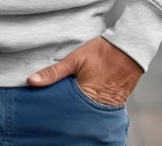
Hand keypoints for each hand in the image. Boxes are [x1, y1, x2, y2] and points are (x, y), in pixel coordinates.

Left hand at [27, 36, 142, 106]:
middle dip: (65, 108)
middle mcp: (96, 107)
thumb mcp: (74, 59)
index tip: (46, 104)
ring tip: (69, 100)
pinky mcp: (114, 104)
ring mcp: (106, 107)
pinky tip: (83, 98)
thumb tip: (32, 81)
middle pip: (75, 113)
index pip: (63, 109)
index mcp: (85, 97)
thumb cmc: (102, 52)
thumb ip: (54, 72)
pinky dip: (89, 104)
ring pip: (86, 111)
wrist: (129, 49)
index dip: (54, 106)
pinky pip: (97, 109)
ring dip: (78, 106)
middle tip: (57, 102)